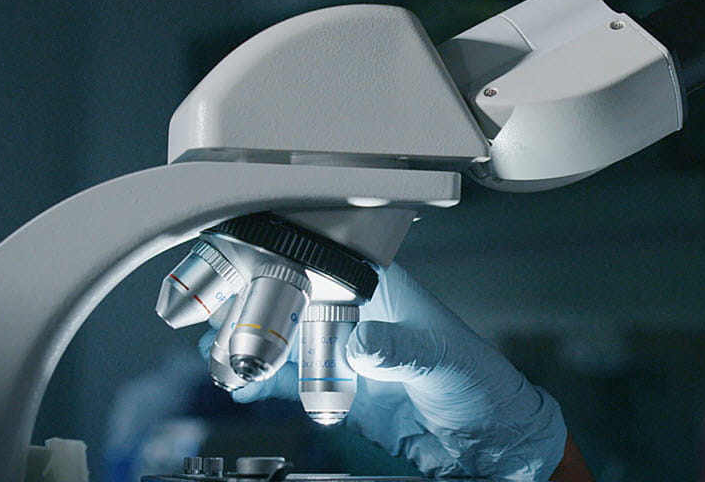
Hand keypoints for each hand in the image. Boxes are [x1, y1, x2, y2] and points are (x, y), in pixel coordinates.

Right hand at [211, 263, 569, 480]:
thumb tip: (362, 343)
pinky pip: (291, 383)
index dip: (281, 266)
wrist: (486, 441)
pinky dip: (263, 385)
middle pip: (290, 301)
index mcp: (382, 290)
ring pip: (283, 341)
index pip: (323, 265)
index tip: (246, 276)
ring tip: (220, 359)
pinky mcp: (337, 390)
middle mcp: (357, 316)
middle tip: (218, 324)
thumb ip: (400, 350)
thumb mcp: (442, 361)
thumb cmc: (481, 384)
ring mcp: (343, 353)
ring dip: (249, 349)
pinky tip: (242, 389)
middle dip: (251, 310)